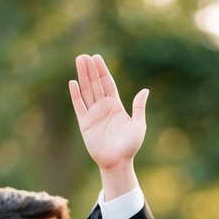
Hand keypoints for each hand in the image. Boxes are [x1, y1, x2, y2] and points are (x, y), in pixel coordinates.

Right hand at [69, 54, 148, 174]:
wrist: (118, 162)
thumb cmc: (130, 146)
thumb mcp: (138, 125)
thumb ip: (139, 107)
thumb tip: (145, 90)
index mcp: (116, 106)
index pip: (108, 84)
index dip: (102, 71)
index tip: (97, 57)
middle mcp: (103, 107)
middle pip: (95, 84)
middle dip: (90, 70)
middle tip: (84, 55)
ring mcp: (93, 114)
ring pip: (86, 91)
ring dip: (82, 77)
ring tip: (78, 62)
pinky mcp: (84, 123)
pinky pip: (79, 106)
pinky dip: (75, 95)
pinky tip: (73, 83)